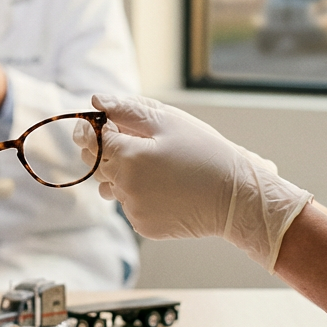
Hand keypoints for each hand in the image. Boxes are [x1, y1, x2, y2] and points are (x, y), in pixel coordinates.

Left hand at [76, 94, 311, 271]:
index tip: (101, 122)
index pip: (91, 138)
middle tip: (135, 142)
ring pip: (111, 186)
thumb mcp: (170, 122)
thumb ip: (128, 110)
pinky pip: (129, 205)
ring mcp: (133, 209)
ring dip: (123, 173)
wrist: (235, 198)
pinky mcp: (143, 226)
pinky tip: (165, 187)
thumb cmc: (206, 153)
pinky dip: (140, 194)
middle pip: (96, 164)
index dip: (93, 127)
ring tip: (154, 167)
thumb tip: (96, 100)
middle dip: (107, 149)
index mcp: (128, 157)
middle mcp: (124, 186)